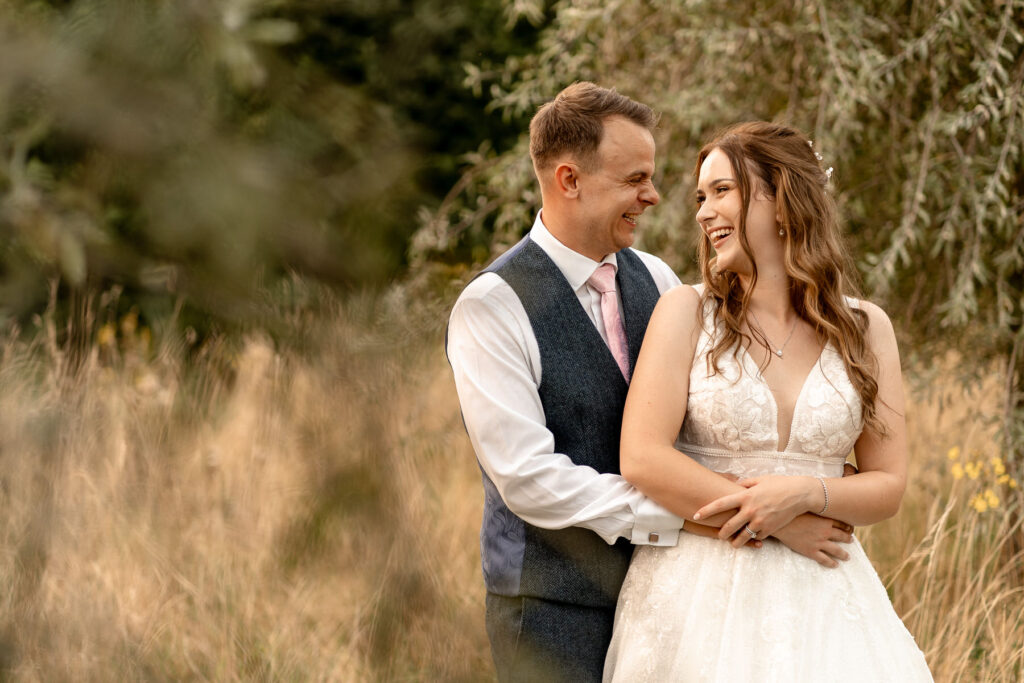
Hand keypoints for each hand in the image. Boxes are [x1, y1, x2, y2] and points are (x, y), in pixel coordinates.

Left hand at [693, 475, 818, 546]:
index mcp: (745, 496)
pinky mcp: (770, 530)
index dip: (706, 511)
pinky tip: (752, 538)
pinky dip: (754, 538)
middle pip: (728, 526)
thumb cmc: (779, 484)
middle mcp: (750, 510)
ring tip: (732, 543)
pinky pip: (757, 537)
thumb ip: (744, 484)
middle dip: (720, 533)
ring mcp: (760, 521)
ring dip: (735, 542)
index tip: (696, 515)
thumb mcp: (759, 480)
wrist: (800, 494)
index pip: (720, 504)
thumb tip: (734, 486)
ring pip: (742, 538)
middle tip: (718, 535)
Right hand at [772, 514, 852, 567]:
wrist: (779, 523)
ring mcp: (819, 542)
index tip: (850, 529)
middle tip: (851, 540)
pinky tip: (835, 565)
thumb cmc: (791, 513)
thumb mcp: (806, 507)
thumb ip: (815, 506)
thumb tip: (817, 500)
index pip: (842, 524)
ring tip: (847, 557)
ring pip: (836, 550)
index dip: (847, 527)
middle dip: (848, 539)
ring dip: (843, 554)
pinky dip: (831, 563)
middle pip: (842, 536)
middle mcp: (825, 532)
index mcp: (825, 520)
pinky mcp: (811, 551)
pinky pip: (824, 559)